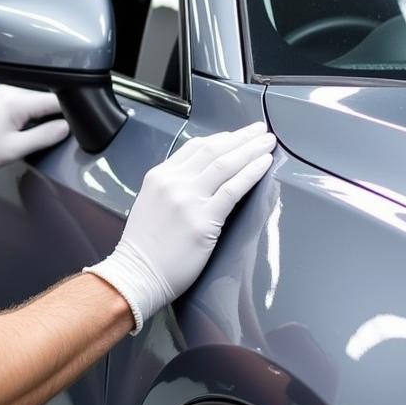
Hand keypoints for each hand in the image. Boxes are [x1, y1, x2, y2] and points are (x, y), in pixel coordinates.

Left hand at [0, 85, 70, 179]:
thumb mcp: (14, 149)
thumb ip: (44, 137)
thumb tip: (67, 128)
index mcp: (17, 100)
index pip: (57, 99)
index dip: (71, 112)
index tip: (77, 125)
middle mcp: (12, 89)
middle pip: (50, 96)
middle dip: (58, 113)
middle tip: (58, 132)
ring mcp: (7, 90)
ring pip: (40, 98)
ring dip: (45, 113)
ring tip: (44, 130)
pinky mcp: (3, 96)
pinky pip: (28, 100)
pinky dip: (34, 112)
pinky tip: (30, 126)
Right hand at [84, 122, 275, 332]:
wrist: (136, 274)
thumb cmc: (143, 249)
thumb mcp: (151, 205)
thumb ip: (171, 189)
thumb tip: (201, 181)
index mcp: (159, 176)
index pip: (195, 148)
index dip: (221, 138)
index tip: (237, 136)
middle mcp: (173, 182)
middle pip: (213, 150)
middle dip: (241, 137)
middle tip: (260, 130)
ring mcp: (188, 199)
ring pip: (226, 164)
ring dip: (251, 150)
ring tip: (268, 142)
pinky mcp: (204, 218)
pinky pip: (233, 188)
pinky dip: (252, 172)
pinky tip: (265, 164)